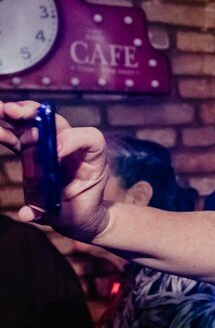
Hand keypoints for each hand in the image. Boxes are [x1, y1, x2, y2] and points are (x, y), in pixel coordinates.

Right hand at [0, 100, 110, 237]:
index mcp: (93, 160)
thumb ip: (51, 213)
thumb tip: (25, 214)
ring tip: (0, 110)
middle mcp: (74, 149)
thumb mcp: (74, 216)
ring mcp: (54, 148)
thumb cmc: (82, 213)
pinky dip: (8, 132)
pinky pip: (22, 139)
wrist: (81, 217)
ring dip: (16, 117)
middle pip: (57, 124)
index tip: (57, 152)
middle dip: (35, 115)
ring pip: (36, 126)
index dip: (73, 140)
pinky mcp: (37, 154)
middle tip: (14, 111)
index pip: (91, 139)